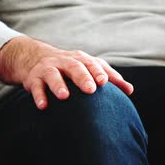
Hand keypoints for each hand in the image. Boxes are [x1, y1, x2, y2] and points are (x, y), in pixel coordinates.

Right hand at [0, 37, 133, 109]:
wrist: (34, 58)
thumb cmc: (69, 67)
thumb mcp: (87, 68)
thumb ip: (108, 77)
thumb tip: (130, 90)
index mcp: (80, 60)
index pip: (91, 63)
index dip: (97, 72)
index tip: (104, 82)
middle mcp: (64, 62)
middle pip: (74, 67)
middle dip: (82, 77)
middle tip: (90, 89)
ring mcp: (48, 69)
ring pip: (53, 75)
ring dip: (58, 85)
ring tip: (64, 96)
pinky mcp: (34, 79)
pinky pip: (36, 87)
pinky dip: (39, 96)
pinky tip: (43, 106)